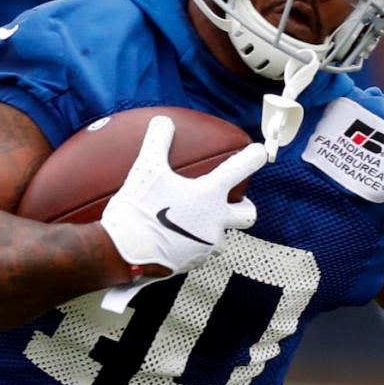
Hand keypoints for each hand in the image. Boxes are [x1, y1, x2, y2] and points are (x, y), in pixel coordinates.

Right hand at [100, 115, 266, 274]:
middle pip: (247, 215)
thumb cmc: (138, 209)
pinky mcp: (192, 263)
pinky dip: (193, 243)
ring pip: (222, 236)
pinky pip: (201, 252)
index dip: (253, 157)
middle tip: (233, 200)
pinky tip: (175, 237)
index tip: (259, 152)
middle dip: (245, 206)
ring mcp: (205, 245)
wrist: (124, 253)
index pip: (239, 169)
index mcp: (208, 195)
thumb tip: (163, 121)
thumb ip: (158, 141)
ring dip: (214, 227)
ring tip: (194, 220)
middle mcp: (215, 222)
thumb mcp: (146, 169)